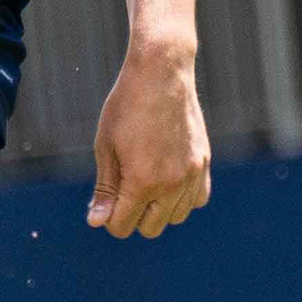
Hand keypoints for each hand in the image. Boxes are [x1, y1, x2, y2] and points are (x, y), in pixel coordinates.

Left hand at [86, 42, 209, 239]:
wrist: (161, 74)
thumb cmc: (126, 107)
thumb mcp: (106, 148)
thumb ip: (104, 189)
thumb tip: (97, 224)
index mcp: (142, 182)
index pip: (122, 226)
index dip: (109, 217)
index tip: (106, 197)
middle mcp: (171, 185)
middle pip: (150, 228)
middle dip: (133, 215)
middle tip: (125, 186)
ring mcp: (192, 175)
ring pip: (175, 217)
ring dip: (158, 208)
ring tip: (146, 180)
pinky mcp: (204, 164)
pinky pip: (197, 200)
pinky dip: (182, 198)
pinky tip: (169, 179)